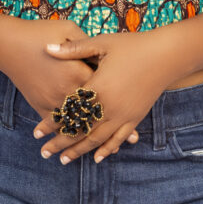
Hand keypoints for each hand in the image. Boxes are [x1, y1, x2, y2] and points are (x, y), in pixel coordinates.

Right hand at [0, 17, 139, 146]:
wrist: (9, 44)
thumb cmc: (40, 33)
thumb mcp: (68, 29)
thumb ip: (88, 43)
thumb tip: (103, 51)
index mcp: (77, 70)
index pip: (103, 85)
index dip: (120, 94)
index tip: (138, 104)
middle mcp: (66, 90)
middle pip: (94, 109)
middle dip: (113, 124)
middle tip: (134, 138)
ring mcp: (52, 99)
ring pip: (76, 123)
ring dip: (93, 137)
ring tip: (112, 149)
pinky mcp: (41, 105)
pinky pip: (58, 125)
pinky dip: (71, 135)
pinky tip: (80, 145)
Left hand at [32, 30, 171, 163]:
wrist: (166, 55)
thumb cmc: (133, 46)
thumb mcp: (102, 43)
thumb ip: (74, 49)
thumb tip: (47, 48)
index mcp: (98, 87)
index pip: (68, 110)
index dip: (51, 122)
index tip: (36, 132)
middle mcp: (110, 106)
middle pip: (80, 130)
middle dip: (60, 142)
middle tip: (44, 152)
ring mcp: (124, 114)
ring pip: (97, 139)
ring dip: (79, 150)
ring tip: (63, 160)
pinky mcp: (136, 117)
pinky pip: (118, 138)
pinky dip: (106, 150)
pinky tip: (96, 158)